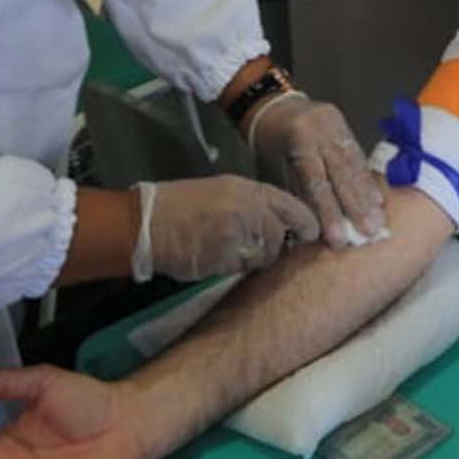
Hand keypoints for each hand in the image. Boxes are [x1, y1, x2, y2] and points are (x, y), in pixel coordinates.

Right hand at [143, 174, 318, 279]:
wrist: (146, 223)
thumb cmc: (180, 205)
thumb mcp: (221, 191)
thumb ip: (253, 204)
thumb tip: (280, 223)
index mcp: (247, 189)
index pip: (291, 206)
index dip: (306, 222)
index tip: (312, 233)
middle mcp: (247, 209)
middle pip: (279, 236)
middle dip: (272, 246)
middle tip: (253, 245)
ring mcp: (237, 235)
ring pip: (262, 256)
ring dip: (251, 258)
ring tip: (225, 248)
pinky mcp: (225, 259)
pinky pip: (241, 269)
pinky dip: (232, 267)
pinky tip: (212, 256)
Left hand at [248, 94, 387, 246]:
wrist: (272, 106)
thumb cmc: (267, 144)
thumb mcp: (273, 167)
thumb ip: (295, 194)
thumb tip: (313, 228)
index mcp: (297, 140)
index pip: (316, 181)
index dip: (328, 212)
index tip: (338, 238)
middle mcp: (320, 130)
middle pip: (341, 172)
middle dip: (356, 205)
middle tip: (368, 231)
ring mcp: (335, 125)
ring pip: (354, 164)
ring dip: (367, 195)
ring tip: (377, 220)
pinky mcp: (344, 125)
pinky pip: (358, 155)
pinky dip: (367, 179)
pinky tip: (376, 199)